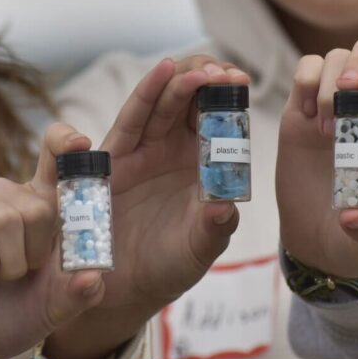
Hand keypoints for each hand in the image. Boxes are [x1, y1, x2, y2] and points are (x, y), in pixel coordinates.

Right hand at [0, 125, 103, 358]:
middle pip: (37, 206)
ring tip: (1, 277)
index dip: (65, 143)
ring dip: (9, 263)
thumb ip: (78, 293)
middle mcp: (8, 197)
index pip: (55, 157)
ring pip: (4, 218)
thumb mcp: (55, 308)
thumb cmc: (17, 313)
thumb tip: (94, 277)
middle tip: (24, 273)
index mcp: (42, 204)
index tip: (81, 144)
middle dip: (36, 253)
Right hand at [43, 56, 248, 358]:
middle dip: (208, 78)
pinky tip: (163, 71)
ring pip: (164, 101)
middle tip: (226, 71)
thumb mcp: (198, 250)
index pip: (218, 117)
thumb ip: (215, 228)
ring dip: (182, 80)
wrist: (122, 289)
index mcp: (201, 163)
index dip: (229, 95)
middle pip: (191, 99)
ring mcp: (144, 149)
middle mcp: (173, 148)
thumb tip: (227, 206)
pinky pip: (132, 118)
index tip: (243, 80)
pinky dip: (148, 92)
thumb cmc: (167, 266)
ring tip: (202, 69)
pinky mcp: (115, 157)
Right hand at [277, 35, 357, 279]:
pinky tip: (305, 115)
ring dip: (327, 82)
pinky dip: (303, 80)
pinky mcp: (303, 107)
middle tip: (341, 94)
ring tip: (323, 126)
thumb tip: (352, 216)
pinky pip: (306, 69)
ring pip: (336, 57)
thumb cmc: (355, 233)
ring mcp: (334, 103)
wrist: (320, 235)